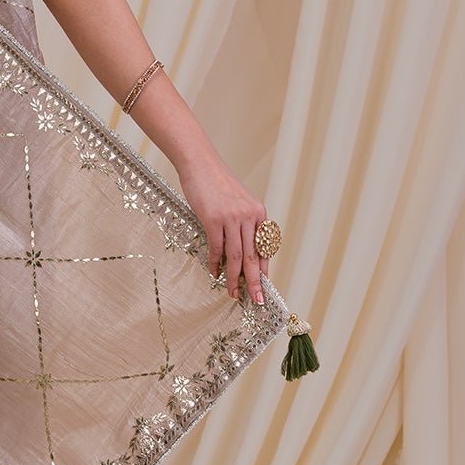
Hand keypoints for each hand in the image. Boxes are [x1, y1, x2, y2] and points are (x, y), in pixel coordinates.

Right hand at [170, 146, 269, 304]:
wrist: (200, 164)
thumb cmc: (217, 184)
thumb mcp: (238, 203)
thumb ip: (243, 224)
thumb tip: (242, 252)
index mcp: (259, 213)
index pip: (265, 248)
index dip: (264, 270)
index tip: (264, 287)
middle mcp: (249, 216)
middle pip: (254, 256)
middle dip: (255, 282)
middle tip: (256, 300)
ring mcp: (232, 217)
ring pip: (236, 256)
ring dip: (234, 278)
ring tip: (232, 294)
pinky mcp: (213, 219)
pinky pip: (217, 247)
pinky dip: (216, 263)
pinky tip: (215, 272)